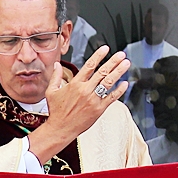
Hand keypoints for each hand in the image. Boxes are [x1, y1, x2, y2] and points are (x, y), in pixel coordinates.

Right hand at [26, 47, 132, 163]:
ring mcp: (93, 100)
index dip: (99, 55)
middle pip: (102, 72)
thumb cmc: (56, 112)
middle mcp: (85, 90)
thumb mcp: (51, 91)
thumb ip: (56, 76)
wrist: (60, 129)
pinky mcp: (99, 109)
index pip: (89, 65)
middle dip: (113, 61)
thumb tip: (57, 64)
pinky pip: (112, 98)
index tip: (105, 49)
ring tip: (126, 64)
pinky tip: (125, 83)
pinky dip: (119, 90)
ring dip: (119, 72)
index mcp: (75, 84)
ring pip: (109, 82)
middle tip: (121, 54)